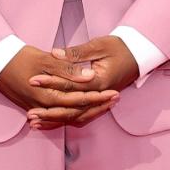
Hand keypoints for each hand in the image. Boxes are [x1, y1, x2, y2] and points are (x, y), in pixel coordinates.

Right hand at [0, 45, 119, 127]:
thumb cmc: (19, 58)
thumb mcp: (45, 60)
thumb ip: (68, 69)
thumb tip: (89, 76)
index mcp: (49, 95)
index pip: (79, 100)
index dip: (98, 97)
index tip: (114, 93)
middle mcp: (45, 107)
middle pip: (77, 113)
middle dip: (98, 107)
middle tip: (115, 100)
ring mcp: (39, 109)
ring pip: (68, 117)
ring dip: (87, 112)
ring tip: (104, 105)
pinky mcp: (35, 107)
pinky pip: (58, 117)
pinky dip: (72, 116)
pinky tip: (82, 112)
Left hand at [25, 35, 140, 130]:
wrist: (139, 54)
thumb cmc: (120, 47)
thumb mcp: (99, 46)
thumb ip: (76, 52)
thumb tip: (54, 54)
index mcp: (99, 81)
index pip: (71, 85)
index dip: (51, 82)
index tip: (33, 80)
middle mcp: (99, 94)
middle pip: (72, 108)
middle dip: (49, 111)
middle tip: (30, 113)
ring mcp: (99, 101)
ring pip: (76, 116)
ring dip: (56, 121)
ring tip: (35, 123)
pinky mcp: (98, 102)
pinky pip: (81, 116)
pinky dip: (65, 120)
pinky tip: (50, 122)